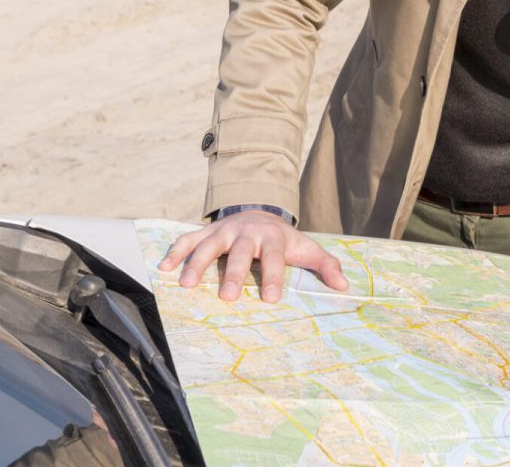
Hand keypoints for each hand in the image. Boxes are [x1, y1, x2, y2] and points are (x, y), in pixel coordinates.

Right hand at [156, 210, 348, 302]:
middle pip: (240, 252)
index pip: (275, 258)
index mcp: (273, 238)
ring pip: (208, 245)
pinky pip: (187, 239)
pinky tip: (164, 268)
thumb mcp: (306, 248)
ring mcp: (224, 230)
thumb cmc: (283, 239)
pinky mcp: (206, 231)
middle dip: (233, 273)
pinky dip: (175, 252)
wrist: (261, 211)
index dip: (273, 277)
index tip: (270, 298)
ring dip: (197, 264)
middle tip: (228, 296)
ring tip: (186, 284)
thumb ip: (326, 266)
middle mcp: (247, 232)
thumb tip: (344, 286)